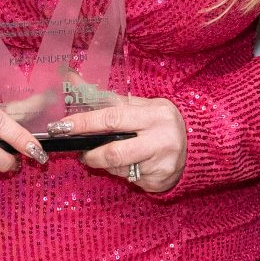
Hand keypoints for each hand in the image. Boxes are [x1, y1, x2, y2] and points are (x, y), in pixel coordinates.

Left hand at [51, 96, 187, 194]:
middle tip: (81, 153)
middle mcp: (161, 139)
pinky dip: (123, 173)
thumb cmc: (160, 121)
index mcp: (155, 114)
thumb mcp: (140, 105)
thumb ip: (107, 98)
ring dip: (107, 164)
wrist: (197, 145)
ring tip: (109, 156)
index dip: (85, 123)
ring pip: (119, 169)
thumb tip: (71, 79)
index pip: (113, 118)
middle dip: (91, 154)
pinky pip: (129, 179)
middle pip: (114, 152)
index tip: (63, 126)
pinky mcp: (159, 181)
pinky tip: (131, 165)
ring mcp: (161, 164)